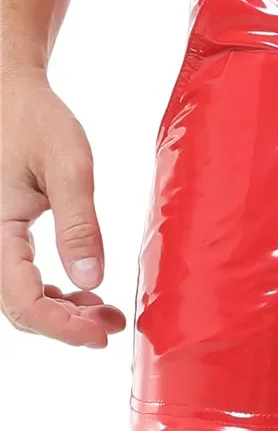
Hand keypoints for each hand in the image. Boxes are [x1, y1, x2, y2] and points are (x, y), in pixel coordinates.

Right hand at [1, 68, 125, 345]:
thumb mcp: (68, 166)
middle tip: (113, 326)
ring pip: (18, 297)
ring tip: (108, 314)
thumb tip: (91, 280)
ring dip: (62, 313)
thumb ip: (78, 223)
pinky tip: (86, 295)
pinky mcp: (0, 237)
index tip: (102, 335)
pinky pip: (19, 279)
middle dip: (66, 326)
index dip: (62, 327)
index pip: (22, 301)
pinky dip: (52, 293)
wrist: (7, 95)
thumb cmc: (35, 122)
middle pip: (18, 307)